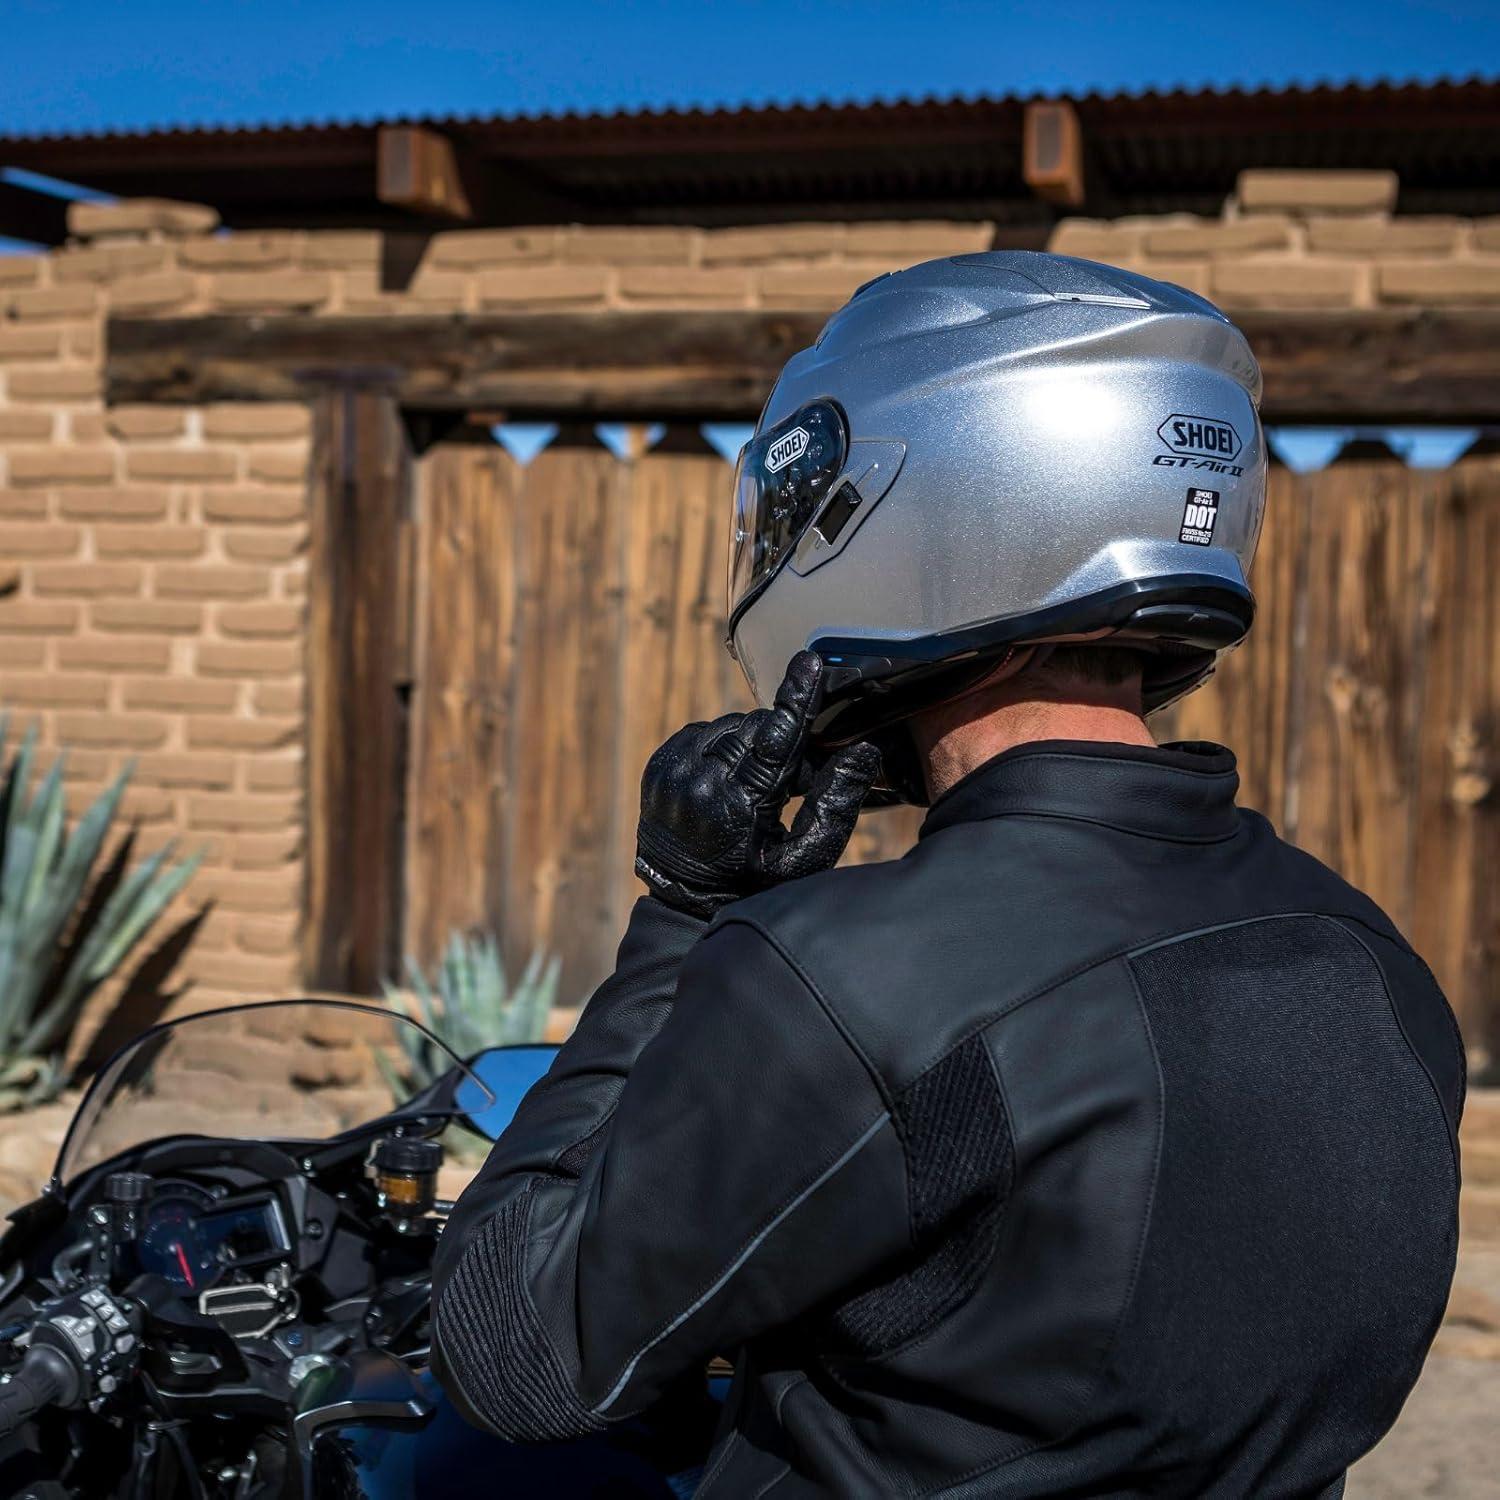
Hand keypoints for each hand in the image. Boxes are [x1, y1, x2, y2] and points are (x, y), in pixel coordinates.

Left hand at [635, 651, 880, 918]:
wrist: (684, 902)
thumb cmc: (754, 884)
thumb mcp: (804, 860)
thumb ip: (835, 805)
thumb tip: (863, 751)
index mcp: (737, 805)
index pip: (775, 738)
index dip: (797, 698)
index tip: (811, 662)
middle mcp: (699, 783)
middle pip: (754, 728)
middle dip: (780, 741)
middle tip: (790, 781)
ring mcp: (672, 772)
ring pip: (728, 726)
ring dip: (751, 743)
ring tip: (755, 786)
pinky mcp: (658, 767)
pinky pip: (702, 733)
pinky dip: (722, 746)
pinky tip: (729, 777)